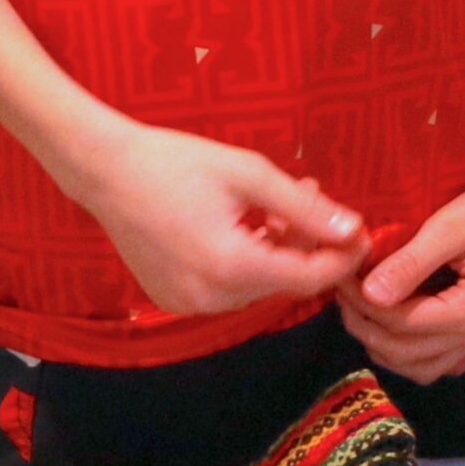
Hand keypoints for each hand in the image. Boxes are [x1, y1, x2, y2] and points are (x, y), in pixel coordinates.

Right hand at [59, 121, 368, 317]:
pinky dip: (244, 261)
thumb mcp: (249, 174)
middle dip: (306, 244)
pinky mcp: (174, 299)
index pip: (311, 278)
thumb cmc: (175, 162)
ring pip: (257, 285)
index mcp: (233, 266)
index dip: (342, 257)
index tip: (360, 231)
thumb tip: (354, 230)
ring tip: (275, 206)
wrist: (105, 170)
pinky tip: (241, 225)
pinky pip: (227, 288)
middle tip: (311, 197)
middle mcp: (211, 297)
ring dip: (275, 251)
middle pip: (284, 281)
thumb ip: (306, 207)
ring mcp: (189, 303)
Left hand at [336, 151, 464, 384]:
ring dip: (382, 346)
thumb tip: (370, 293)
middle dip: (364, 325)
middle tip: (339, 291)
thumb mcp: (450, 227)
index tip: (339, 276)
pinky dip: (408, 355)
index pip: (402, 323)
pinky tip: (390, 327)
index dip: (363, 303)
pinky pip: (436, 363)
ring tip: (358, 309)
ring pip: (418, 368)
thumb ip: (411, 263)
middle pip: (405, 352)